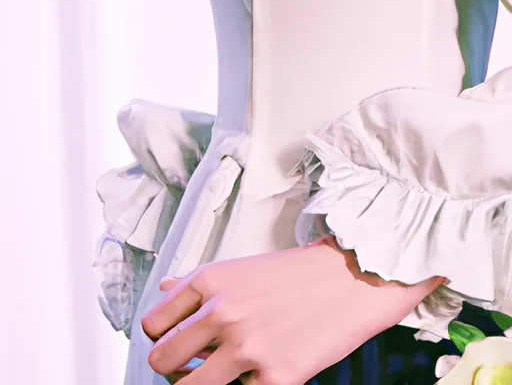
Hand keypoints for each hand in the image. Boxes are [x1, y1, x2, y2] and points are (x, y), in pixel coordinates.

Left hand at [142, 236, 442, 384]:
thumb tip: (164, 289)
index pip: (153, 324)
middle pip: (160, 361)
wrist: (350, 279)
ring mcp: (247, 346)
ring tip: (218, 376)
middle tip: (190, 367)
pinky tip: (255, 376)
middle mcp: (222, 312)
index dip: (159, 338)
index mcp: (210, 282)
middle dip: (171, 369)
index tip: (172, 343)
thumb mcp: (240, 268)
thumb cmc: (295, 273)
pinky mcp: (275, 378)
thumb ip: (197, 282)